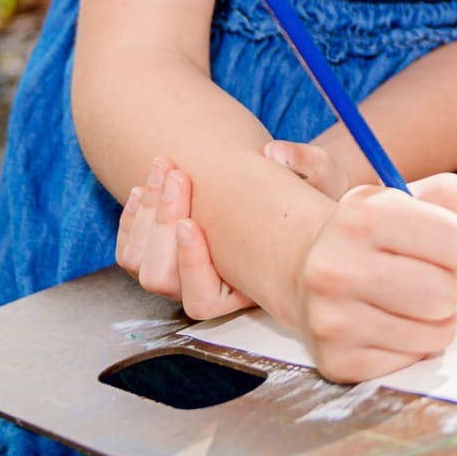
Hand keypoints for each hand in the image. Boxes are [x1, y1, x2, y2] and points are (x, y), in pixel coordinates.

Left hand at [115, 143, 350, 315]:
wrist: (292, 188)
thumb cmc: (314, 191)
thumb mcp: (326, 176)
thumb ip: (309, 165)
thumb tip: (275, 154)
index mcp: (249, 289)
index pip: (203, 301)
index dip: (191, 266)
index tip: (191, 223)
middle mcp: (211, 289)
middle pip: (162, 278)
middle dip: (164, 223)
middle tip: (179, 175)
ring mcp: (182, 274)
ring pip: (140, 264)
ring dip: (147, 214)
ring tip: (165, 168)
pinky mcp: (166, 255)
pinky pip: (130, 251)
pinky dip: (132, 218)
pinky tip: (147, 185)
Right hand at [293, 174, 456, 381]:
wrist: (311, 267)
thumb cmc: (384, 231)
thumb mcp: (432, 198)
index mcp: (363, 214)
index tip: (439, 243)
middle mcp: (337, 266)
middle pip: (445, 292)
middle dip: (450, 284)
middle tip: (426, 275)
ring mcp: (331, 318)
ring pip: (437, 333)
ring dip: (438, 318)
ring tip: (411, 299)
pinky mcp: (337, 360)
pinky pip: (414, 361)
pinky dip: (415, 344)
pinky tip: (390, 322)